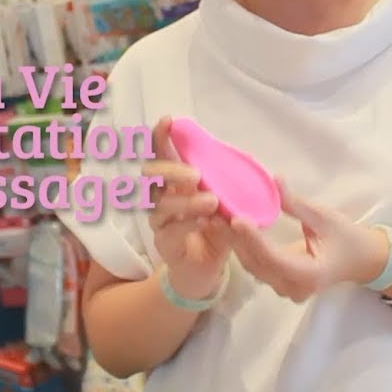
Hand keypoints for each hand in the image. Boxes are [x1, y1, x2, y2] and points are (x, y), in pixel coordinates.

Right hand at [145, 116, 232, 300]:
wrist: (206, 270)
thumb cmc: (214, 230)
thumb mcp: (224, 204)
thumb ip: (225, 186)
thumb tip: (240, 164)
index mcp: (174, 183)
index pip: (162, 155)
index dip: (161, 137)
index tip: (168, 121)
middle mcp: (161, 198)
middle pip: (151, 176)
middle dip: (171, 170)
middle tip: (196, 174)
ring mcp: (160, 221)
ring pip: (161, 204)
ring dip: (186, 200)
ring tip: (211, 201)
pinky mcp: (164, 244)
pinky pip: (171, 230)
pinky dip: (188, 223)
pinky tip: (205, 222)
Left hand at [228, 181, 387, 302]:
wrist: (362, 260)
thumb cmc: (346, 237)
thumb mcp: (324, 217)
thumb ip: (296, 203)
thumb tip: (275, 179)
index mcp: (309, 274)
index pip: (273, 258)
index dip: (253, 239)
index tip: (236, 218)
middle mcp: (294, 287)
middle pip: (257, 264)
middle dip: (237, 239)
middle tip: (217, 213)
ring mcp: (286, 289)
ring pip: (253, 267)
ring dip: (236, 244)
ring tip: (217, 218)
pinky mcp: (280, 283)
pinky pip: (257, 267)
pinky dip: (243, 248)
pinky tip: (229, 229)